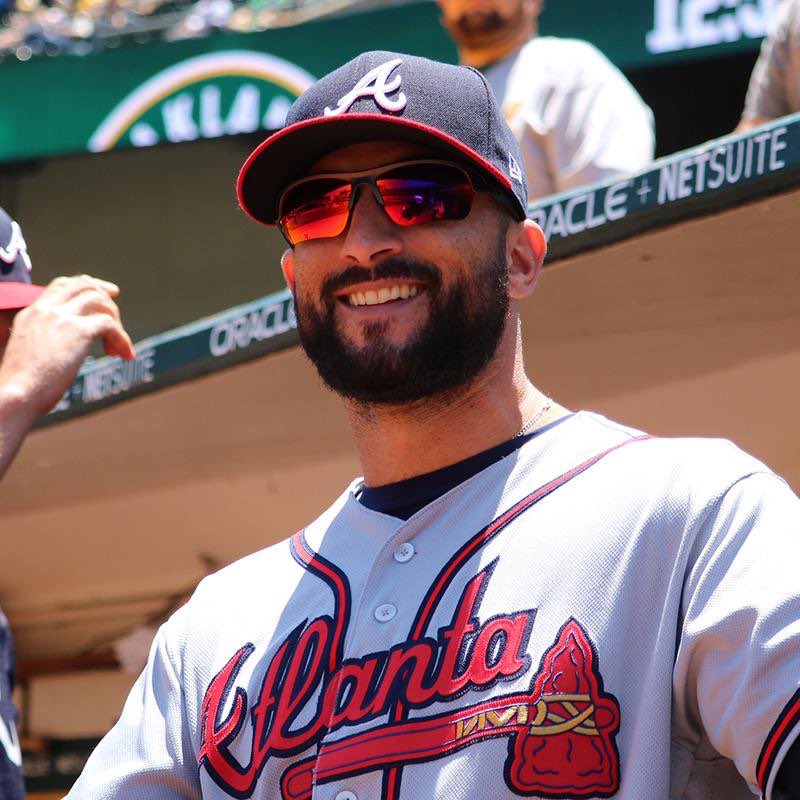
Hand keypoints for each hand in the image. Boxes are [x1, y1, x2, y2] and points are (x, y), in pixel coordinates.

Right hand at [0, 275, 134, 417]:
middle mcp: (45, 310)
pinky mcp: (78, 331)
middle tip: (118, 311)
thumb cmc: (23, 388)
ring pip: (100, 301)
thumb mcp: (32, 355)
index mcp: (31, 314)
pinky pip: (111, 325)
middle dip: (105, 294)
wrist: (17, 395)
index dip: (86, 286)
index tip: (105, 294)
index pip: (61, 286)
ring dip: (116, 322)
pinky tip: (125, 356)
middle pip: (83, 285)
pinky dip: (123, 339)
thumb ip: (49, 342)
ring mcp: (61, 318)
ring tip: (119, 349)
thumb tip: (70, 351)